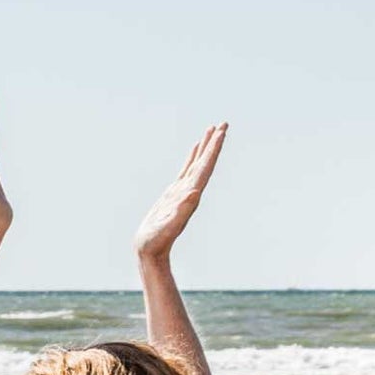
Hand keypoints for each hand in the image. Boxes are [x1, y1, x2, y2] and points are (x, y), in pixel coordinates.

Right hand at [135, 122, 226, 260]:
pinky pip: (186, 170)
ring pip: (197, 164)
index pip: (205, 168)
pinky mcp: (174, 193)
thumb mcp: (169, 226)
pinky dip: (192, 158)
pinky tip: (194, 149)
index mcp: (191, 195)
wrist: (150, 251)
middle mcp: (191, 191)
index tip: (221, 132)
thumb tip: (194, 192)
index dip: (213, 150)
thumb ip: (182, 211)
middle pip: (205, 163)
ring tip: (212, 130)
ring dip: (205, 148)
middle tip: (224, 123)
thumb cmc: (157, 241)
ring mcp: (183, 191)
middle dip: (214, 143)